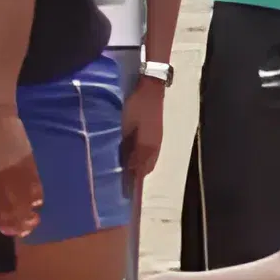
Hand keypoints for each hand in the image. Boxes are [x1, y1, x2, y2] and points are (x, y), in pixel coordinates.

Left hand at [0, 94, 42, 246]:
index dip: (0, 218)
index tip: (5, 230)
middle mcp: (2, 174)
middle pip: (13, 202)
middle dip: (18, 220)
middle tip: (22, 231)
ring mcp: (17, 166)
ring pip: (26, 194)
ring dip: (30, 210)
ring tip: (32, 222)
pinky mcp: (28, 158)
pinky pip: (35, 179)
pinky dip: (37, 192)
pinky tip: (38, 202)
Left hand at [121, 65, 166, 181]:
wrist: (151, 89)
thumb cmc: (136, 108)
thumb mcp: (126, 128)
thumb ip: (127, 148)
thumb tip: (127, 168)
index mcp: (148, 146)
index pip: (140, 170)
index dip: (132, 180)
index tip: (123, 190)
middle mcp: (155, 147)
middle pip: (146, 168)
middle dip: (136, 176)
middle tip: (122, 183)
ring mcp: (157, 141)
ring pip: (149, 161)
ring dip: (139, 167)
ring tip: (126, 172)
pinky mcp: (156, 135)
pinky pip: (150, 153)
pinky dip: (143, 159)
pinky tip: (134, 157)